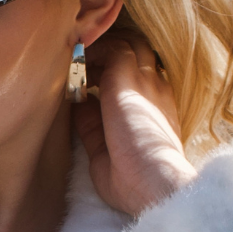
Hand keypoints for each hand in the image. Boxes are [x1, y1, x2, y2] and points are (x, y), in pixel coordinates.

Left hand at [74, 33, 196, 217]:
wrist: (155, 186)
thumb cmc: (134, 184)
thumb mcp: (106, 155)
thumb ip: (93, 129)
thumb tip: (80, 107)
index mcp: (157, 109)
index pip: (139, 77)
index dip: (113, 75)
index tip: (89, 84)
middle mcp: (155, 90)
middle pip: (137, 52)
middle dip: (110, 54)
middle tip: (83, 67)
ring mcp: (145, 82)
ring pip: (128, 44)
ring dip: (102, 49)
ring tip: (77, 62)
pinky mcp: (128, 79)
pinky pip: (112, 48)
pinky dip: (92, 51)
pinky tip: (75, 63)